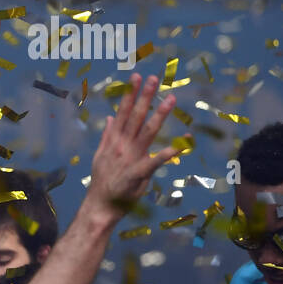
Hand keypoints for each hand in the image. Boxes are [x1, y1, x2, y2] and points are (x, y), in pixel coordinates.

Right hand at [84, 74, 183, 221]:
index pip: (123, 112)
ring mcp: (131, 158)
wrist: (100, 205)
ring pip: (147, 132)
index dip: (130, 94)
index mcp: (114, 141)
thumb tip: (110, 117)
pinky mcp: (139, 174)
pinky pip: (156, 162)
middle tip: (154, 78)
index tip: (136, 77)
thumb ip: (107, 135)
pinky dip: (168, 153)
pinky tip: (182, 144)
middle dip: (144, 96)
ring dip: (159, 115)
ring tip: (171, 99)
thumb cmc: (103, 181)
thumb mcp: (100, 155)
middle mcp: (123, 146)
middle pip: (135, 117)